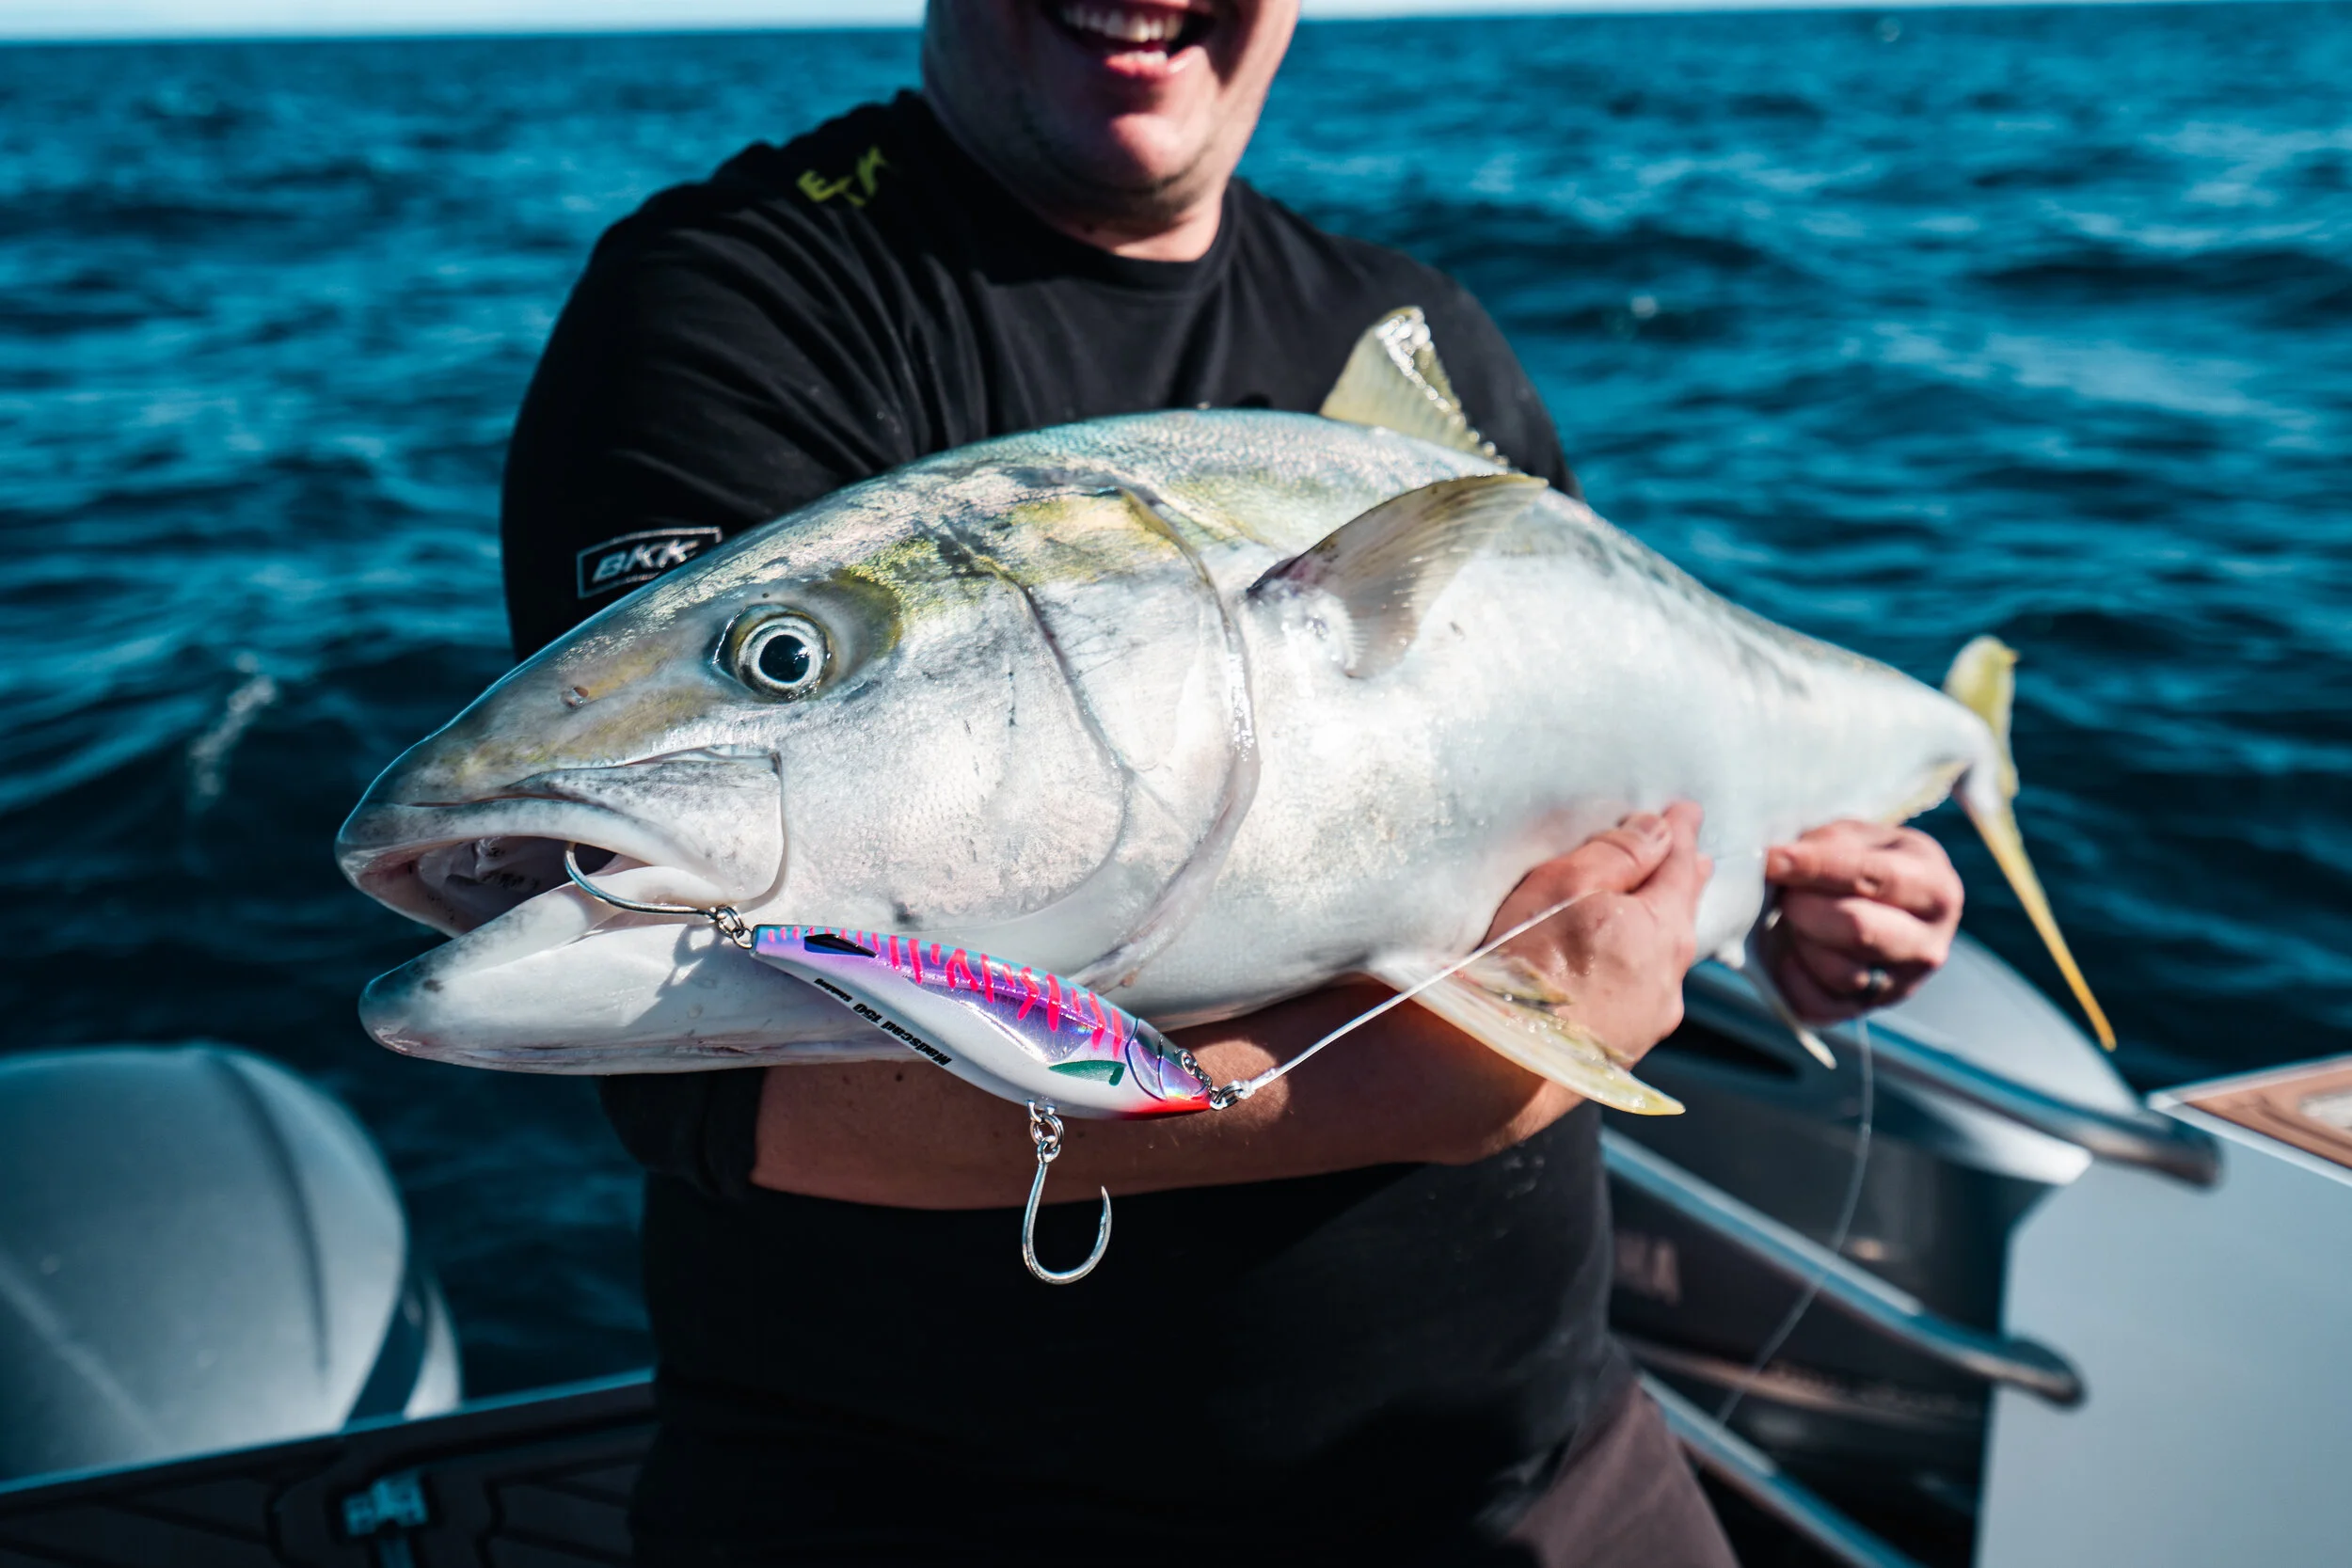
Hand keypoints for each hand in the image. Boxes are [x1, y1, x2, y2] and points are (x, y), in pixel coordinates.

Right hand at [1481, 802, 1711, 1068]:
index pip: (1678, 865)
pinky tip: (1624, 965)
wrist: (1490, 1071)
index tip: (1687, 811)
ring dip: (1663, 927)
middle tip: (1688, 854)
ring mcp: (1649, 1022)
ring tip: (1658, 906)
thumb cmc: (1519, 971)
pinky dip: (1641, 967)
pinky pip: (1644, 994)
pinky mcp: (1623, 1053)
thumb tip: (1657, 831)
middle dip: (1682, 879)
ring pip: (1666, 960)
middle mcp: (1668, 979)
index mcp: (1659, 930)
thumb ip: (1616, 855)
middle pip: (1681, 915)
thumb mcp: (1561, 887)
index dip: (1679, 833)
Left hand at [1765, 820, 1961, 1021]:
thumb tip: (1776, 862)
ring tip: (1797, 917)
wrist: (1879, 906)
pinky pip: (1815, 1004)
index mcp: (1935, 889)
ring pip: (1838, 972)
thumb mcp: (1855, 836)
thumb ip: (1823, 846)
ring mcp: (1901, 985)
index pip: (1874, 878)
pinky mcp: (1864, 1011)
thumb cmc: (1864, 861)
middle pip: (1859, 931)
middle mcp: (1929, 945)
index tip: (1773, 860)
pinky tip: (1792, 947)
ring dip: (1801, 940)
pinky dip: (1791, 974)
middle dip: (1807, 907)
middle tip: (1788, 893)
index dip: (1816, 868)